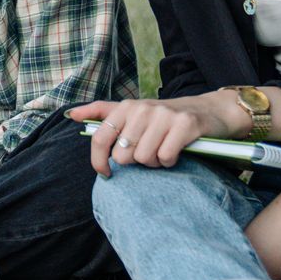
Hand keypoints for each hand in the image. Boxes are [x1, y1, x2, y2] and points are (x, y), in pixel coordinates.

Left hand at [69, 95, 236, 176]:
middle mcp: (142, 108)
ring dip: (155, 162)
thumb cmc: (165, 117)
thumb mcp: (134, 111)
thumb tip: (71, 114)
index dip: (98, 161)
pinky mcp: (184, 124)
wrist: (209, 110)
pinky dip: (170, 161)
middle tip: (150, 152)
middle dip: (136, 161)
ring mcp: (163, 115)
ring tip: (163, 150)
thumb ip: (103, 112)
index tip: (106, 172)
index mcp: (125, 106)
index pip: (99, 138)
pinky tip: (176, 152)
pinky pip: (166, 157)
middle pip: (123, 155)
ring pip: (144, 158)